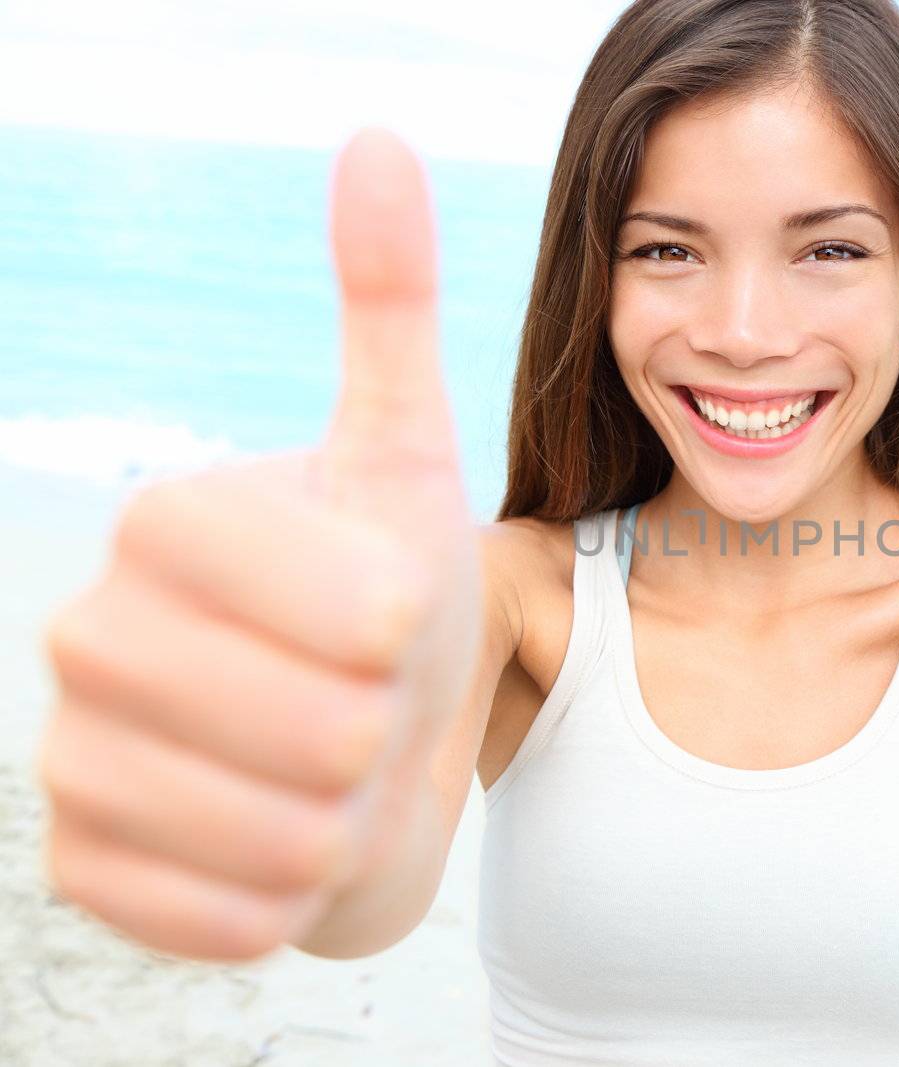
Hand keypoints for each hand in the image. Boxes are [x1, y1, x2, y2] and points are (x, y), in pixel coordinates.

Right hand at [35, 129, 483, 962]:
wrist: (368, 751)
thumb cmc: (394, 603)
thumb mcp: (410, 457)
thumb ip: (386, 308)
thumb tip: (375, 140)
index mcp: (165, 524)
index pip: (319, 596)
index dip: (390, 621)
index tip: (393, 618)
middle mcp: (89, 631)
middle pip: (305, 721)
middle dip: (382, 728)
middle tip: (366, 705)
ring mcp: (73, 757)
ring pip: (273, 830)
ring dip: (346, 815)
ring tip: (332, 771)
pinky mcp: (84, 871)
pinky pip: (219, 918)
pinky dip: (291, 898)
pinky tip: (285, 843)